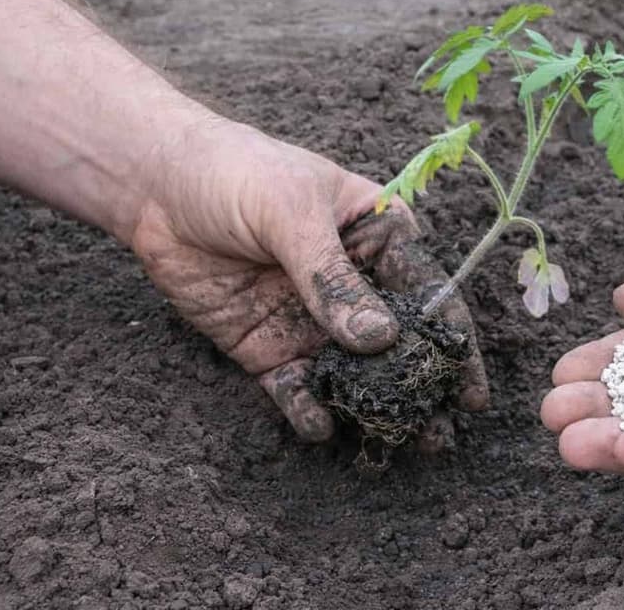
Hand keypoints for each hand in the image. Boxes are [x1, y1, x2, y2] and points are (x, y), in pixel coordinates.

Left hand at [128, 119, 487, 444]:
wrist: (155, 186)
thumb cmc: (238, 173)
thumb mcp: (292, 214)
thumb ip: (332, 279)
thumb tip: (379, 340)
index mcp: (379, 238)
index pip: (428, 292)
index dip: (453, 340)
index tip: (468, 388)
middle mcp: (355, 285)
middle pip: (399, 345)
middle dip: (419, 389)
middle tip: (437, 434)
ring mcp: (314, 319)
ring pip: (355, 375)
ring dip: (372, 410)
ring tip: (389, 449)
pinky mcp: (271, 347)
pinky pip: (298, 387)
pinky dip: (310, 410)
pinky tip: (320, 426)